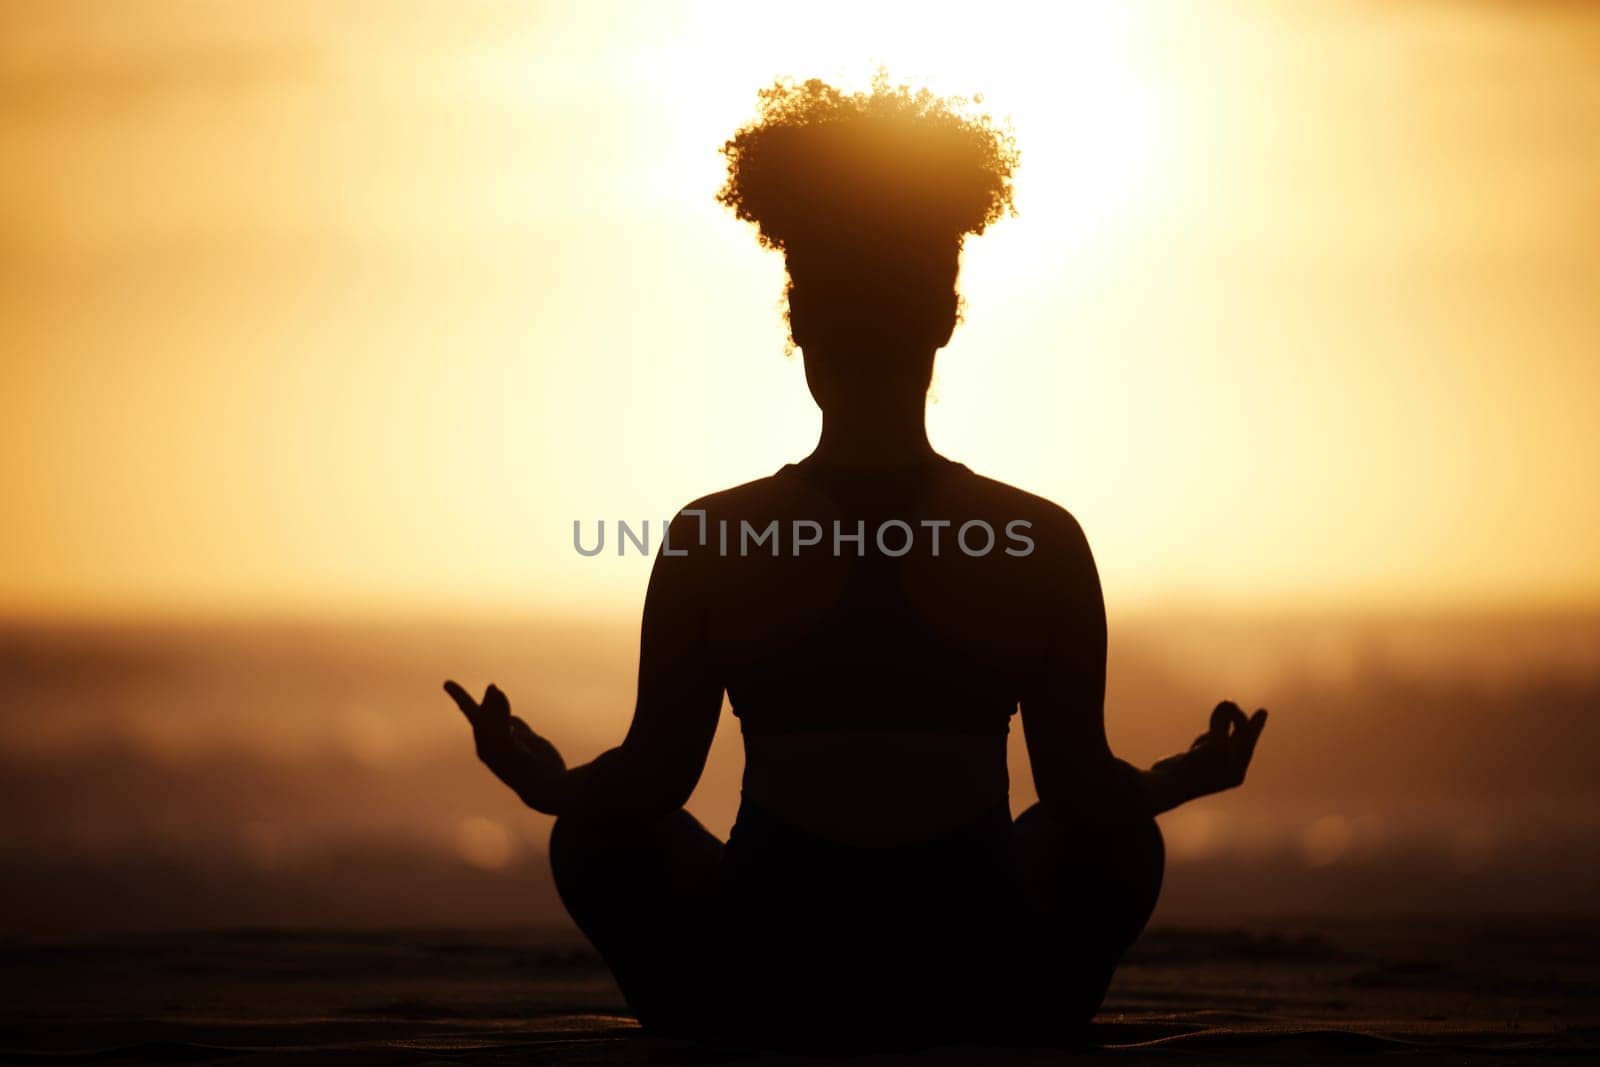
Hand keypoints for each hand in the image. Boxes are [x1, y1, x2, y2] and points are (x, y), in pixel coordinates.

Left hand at [443, 680, 566, 813]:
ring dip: (497, 704)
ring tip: (494, 690)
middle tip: (482, 686)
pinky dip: (512, 718)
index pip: (471, 713)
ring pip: (501, 718)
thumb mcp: (504, 742)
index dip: (459, 696)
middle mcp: (496, 742)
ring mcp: (512, 742)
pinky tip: (512, 717)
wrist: (546, 787)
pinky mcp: (528, 742)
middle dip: (483, 701)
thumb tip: (494, 689)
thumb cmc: (521, 766)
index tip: (446, 682)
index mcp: (485, 742)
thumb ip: (497, 715)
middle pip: (485, 714)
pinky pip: (517, 726)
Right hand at [1151, 701, 1267, 802]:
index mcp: (1237, 772)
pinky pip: (1207, 745)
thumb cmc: (1194, 769)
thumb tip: (1228, 702)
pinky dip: (1206, 737)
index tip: (1230, 704)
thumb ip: (1222, 723)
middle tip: (1264, 711)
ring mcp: (1210, 767)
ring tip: (1226, 714)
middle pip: (1242, 742)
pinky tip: (1201, 742)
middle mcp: (1227, 772)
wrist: (1165, 787)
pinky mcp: (1195, 763)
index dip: (1242, 720)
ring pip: (1223, 740)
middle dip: (1250, 725)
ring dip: (1224, 726)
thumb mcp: (1214, 746)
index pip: (1246, 740)